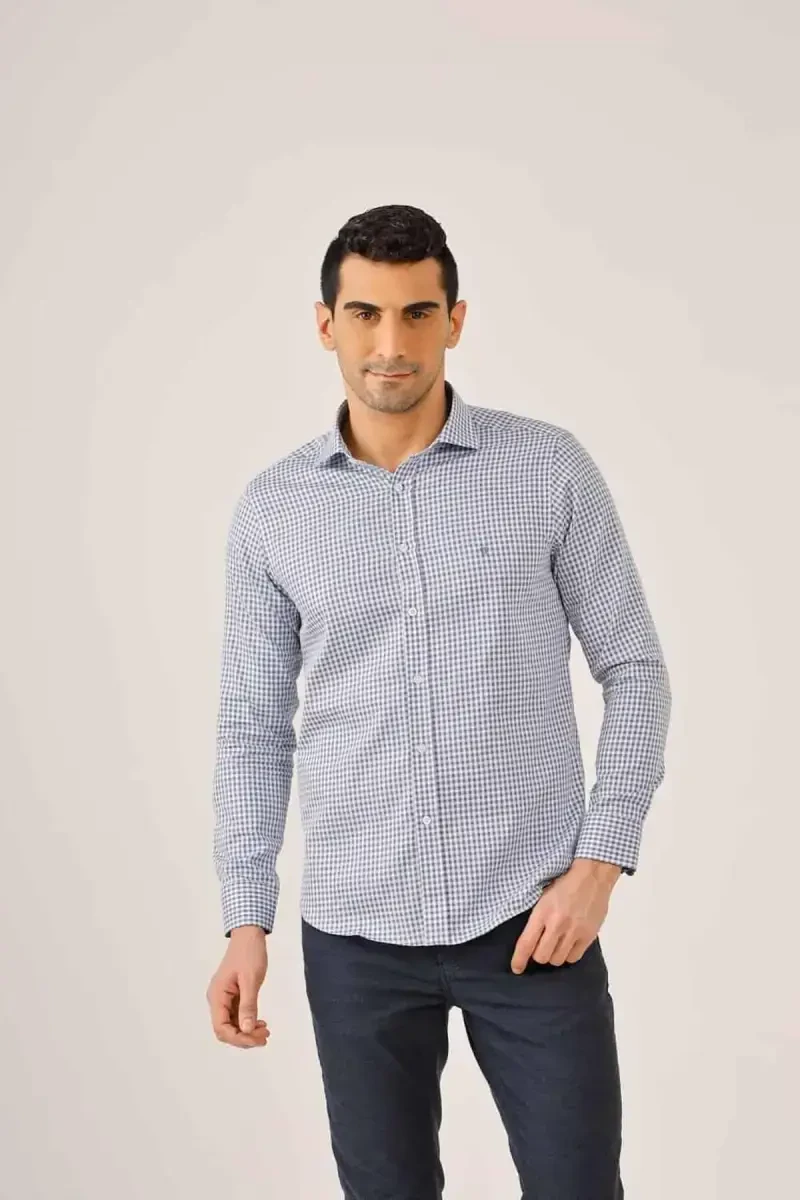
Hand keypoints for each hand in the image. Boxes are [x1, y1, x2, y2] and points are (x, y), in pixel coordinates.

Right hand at [207, 926, 269, 1047]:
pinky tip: (260, 1022)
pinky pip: (237, 1015)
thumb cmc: (249, 953)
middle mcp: (218, 1000)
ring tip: (265, 1032)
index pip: (221, 1028)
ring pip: (232, 1025)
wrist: (249, 935)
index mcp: (217, 996)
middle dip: (244, 1037)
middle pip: (226, 1029)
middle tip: (265, 1036)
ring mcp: (225, 998)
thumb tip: (246, 1030)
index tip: (257, 1038)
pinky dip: (248, 1022)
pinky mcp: (233, 996)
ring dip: (247, 1032)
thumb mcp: (251, 979)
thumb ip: (248, 1005)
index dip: (238, 1038)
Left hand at [510, 859, 621, 971]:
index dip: (519, 960)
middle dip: (538, 954)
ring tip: (556, 944)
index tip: (516, 968)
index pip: (526, 943)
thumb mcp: (543, 896)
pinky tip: (568, 945)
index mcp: (542, 912)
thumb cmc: (565, 883)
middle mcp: (557, 924)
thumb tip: (528, 939)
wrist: (592, 876)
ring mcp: (574, 931)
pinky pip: (574, 958)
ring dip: (553, 955)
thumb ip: (536, 917)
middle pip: (541, 956)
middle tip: (541, 946)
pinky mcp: (588, 936)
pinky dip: (568, 955)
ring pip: (557, 960)